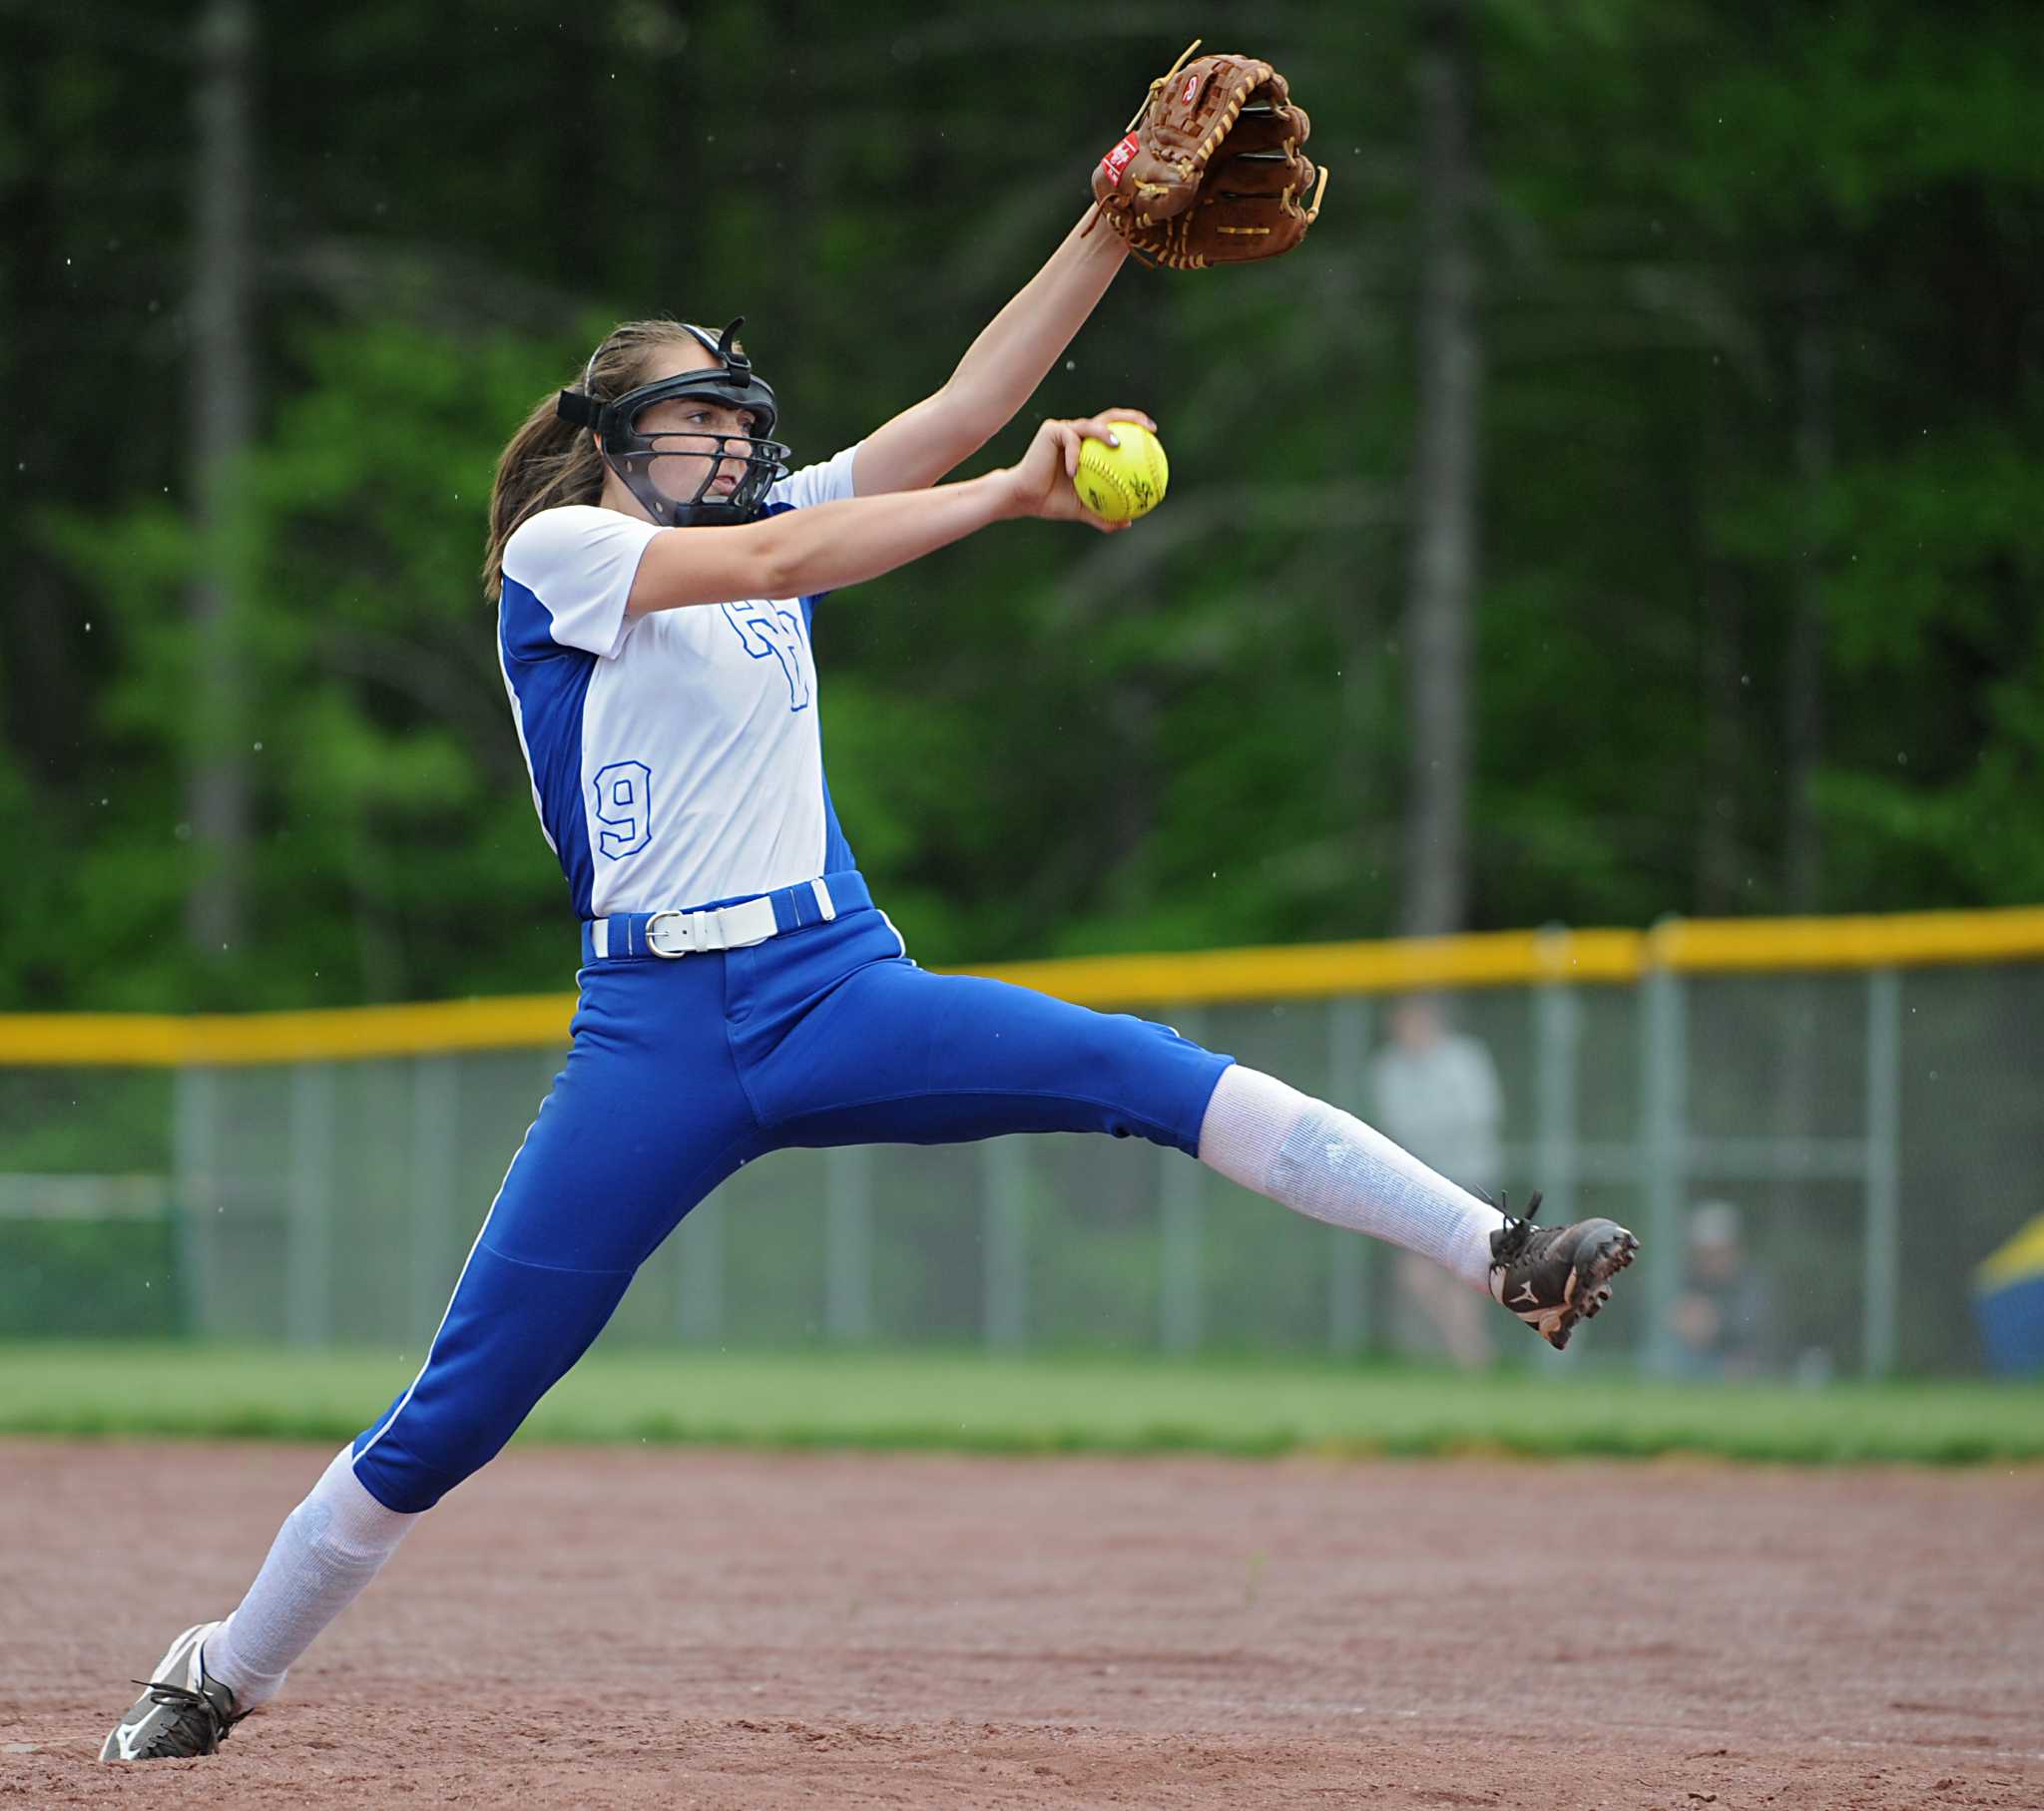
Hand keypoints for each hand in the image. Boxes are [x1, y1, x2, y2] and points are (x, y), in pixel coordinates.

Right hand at [999, 408, 1157, 529]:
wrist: (1025, 498)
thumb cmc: (1052, 502)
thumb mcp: (1083, 510)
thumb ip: (1104, 514)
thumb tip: (1128, 523)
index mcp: (1089, 447)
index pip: (1116, 431)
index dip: (1135, 428)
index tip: (1154, 435)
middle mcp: (1079, 434)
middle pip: (1109, 417)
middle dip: (1131, 418)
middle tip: (1148, 428)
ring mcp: (1065, 430)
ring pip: (1090, 425)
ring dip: (1104, 433)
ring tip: (1116, 444)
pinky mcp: (1051, 431)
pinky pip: (1069, 441)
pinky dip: (1074, 457)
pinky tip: (1075, 472)